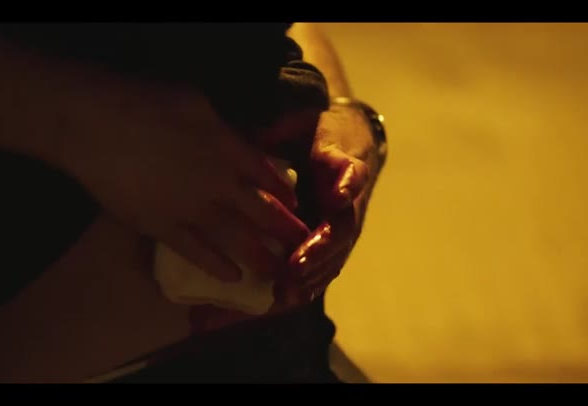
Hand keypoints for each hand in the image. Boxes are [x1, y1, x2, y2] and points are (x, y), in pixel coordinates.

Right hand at [57, 83, 309, 281]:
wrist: (96, 125)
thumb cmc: (144, 101)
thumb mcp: (196, 100)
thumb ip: (221, 126)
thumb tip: (235, 139)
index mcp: (229, 150)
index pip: (267, 176)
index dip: (284, 193)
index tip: (293, 205)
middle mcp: (219, 184)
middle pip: (262, 213)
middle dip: (285, 231)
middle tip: (300, 245)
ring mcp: (192, 210)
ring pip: (236, 239)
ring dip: (260, 256)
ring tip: (277, 271)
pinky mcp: (163, 228)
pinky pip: (196, 253)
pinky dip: (216, 266)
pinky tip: (233, 278)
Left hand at [286, 106, 382, 301]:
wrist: (349, 144)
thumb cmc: (318, 132)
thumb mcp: (304, 121)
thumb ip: (285, 127)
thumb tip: (258, 133)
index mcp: (346, 165)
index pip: (353, 176)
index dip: (347, 186)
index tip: (338, 197)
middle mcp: (350, 201)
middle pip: (342, 230)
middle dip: (318, 251)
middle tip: (294, 267)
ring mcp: (345, 226)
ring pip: (334, 256)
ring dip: (312, 276)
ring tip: (285, 294)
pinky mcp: (334, 242)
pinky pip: (325, 267)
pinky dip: (308, 284)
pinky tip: (285, 302)